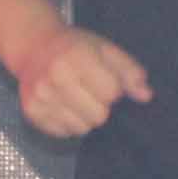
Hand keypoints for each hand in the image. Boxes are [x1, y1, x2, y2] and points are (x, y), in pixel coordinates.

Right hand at [10, 23, 151, 137]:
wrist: (33, 45)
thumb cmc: (75, 47)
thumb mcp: (105, 49)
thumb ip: (129, 71)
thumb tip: (146, 96)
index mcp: (78, 57)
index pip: (112, 93)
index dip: (113, 88)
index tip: (103, 79)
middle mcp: (56, 77)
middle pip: (99, 116)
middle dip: (100, 105)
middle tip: (89, 90)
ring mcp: (41, 96)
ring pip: (82, 128)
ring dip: (85, 116)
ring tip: (76, 98)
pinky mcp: (32, 112)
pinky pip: (64, 133)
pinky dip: (68, 122)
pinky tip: (63, 104)